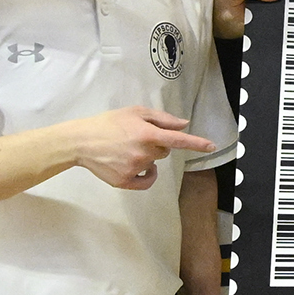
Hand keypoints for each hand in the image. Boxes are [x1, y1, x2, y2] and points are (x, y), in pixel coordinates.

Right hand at [64, 103, 206, 187]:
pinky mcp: (125, 182)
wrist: (81, 141)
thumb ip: (162, 119)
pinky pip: (146, 181)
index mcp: (147, 134)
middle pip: (164, 152)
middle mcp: (143, 153)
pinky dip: (146, 175)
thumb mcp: (134, 112)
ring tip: (126, 148)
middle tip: (136, 137)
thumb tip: (184, 124)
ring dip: (147, 157)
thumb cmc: (108, 123)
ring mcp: (134, 169)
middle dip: (156, 145)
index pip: (178, 140)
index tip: (212, 146)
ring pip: (153, 164)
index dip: (197, 143)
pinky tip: (134, 166)